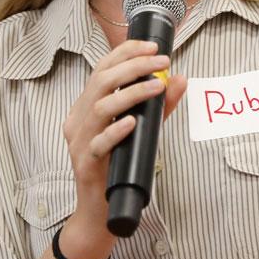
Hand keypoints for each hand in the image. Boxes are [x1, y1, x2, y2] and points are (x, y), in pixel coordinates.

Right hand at [61, 40, 187, 249]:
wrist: (101, 212)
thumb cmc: (120, 167)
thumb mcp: (142, 132)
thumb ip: (159, 107)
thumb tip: (180, 80)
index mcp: (87, 108)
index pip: (101, 70)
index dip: (125, 54)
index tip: (153, 47)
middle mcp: (78, 121)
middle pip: (100, 83)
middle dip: (133, 67)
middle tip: (162, 62)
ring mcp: (79, 142)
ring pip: (100, 108)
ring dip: (131, 94)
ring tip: (156, 87)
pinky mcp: (85, 164)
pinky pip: (98, 144)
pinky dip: (116, 131)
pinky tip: (133, 123)